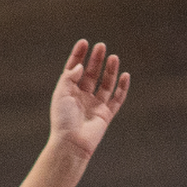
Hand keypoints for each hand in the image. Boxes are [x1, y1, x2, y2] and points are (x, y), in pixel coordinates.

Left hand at [50, 39, 129, 160]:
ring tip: (114, 57)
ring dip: (110, 71)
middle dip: (96, 60)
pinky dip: (122, 88)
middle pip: (91, 74)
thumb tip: (81, 66)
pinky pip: (116, 99)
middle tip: (101, 47)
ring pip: (105, 84)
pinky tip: (125, 75)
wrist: (71, 144)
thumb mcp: (61, 93)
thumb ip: (70, 76)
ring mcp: (95, 106)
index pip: (75, 69)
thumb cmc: (63, 120)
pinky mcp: (105, 115)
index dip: (79, 55)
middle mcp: (82, 97)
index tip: (84, 42)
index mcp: (69, 91)